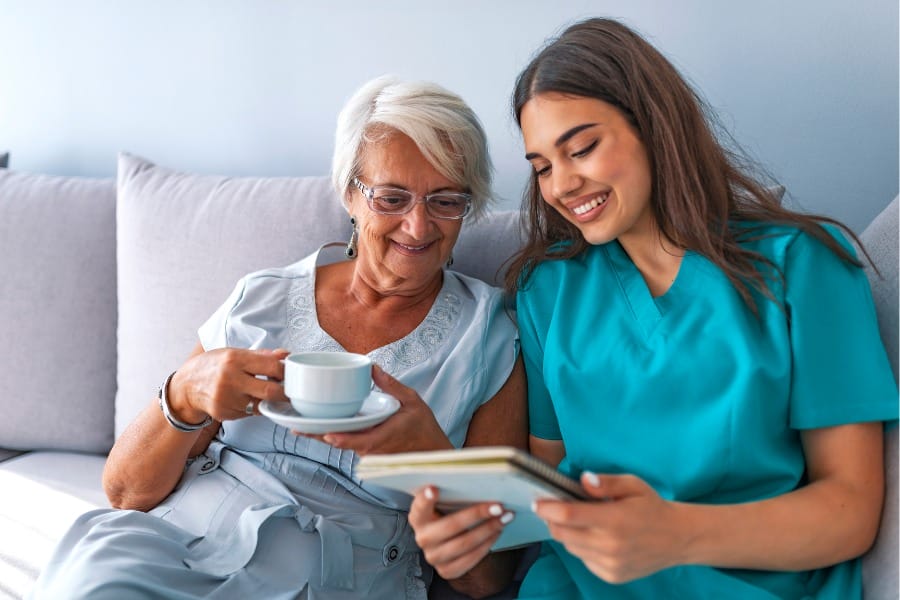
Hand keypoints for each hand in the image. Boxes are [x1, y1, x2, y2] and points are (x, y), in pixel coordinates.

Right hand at [170, 347, 289, 422]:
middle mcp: (231, 379)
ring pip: (261, 405)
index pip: (272, 367)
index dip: (285, 371)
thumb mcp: (234, 353)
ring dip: (268, 402)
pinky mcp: (225, 413)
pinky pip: (249, 414)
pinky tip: (247, 400)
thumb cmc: (213, 366)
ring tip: (266, 394)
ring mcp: (227, 399)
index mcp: (235, 359)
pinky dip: (253, 408)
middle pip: (270, 391)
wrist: (185, 386)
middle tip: (289, 391)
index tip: (289, 373)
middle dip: (284, 393)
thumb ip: (262, 355)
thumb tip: (286, 355)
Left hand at [298, 365, 452, 453]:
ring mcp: (368, 452)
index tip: (324, 433)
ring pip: (342, 444)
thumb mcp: (412, 400)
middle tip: (296, 427)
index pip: (357, 441)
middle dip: (318, 435)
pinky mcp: (367, 451)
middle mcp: (372, 448)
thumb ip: (391, 386)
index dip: (339, 438)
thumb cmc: (424, 427)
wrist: (432, 451)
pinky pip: (348, 444)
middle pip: (341, 443)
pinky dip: (334, 436)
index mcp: (383, 436)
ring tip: (301, 426)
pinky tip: (318, 427)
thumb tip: (372, 368)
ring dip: (323, 435)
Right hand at [409, 485, 513, 580]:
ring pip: (465, 543)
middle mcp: (422, 538)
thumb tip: (478, 482)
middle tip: (498, 506)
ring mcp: (433, 556)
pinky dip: (487, 544)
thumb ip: (452, 496)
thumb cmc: (450, 515)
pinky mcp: (447, 570)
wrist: (451, 544)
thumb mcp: (446, 505)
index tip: (434, 488)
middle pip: (451, 526)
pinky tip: (497, 532)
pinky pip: (471, 558)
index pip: (419, 507)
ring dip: (488, 529)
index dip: (425, 499)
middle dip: (477, 514)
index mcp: (418, 517)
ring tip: (504, 518)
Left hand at [533, 473, 684, 583]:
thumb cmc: (652, 507)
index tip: (538, 502)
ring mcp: (610, 564)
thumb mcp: (633, 485)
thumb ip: (606, 482)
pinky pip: (584, 560)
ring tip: (580, 521)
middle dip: (552, 521)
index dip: (548, 508)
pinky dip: (582, 548)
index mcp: (615, 519)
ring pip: (571, 548)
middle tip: (553, 509)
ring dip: (568, 534)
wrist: (678, 538)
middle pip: (563, 534)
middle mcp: (610, 545)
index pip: (568, 515)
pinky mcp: (611, 576)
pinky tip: (596, 537)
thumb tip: (583, 480)